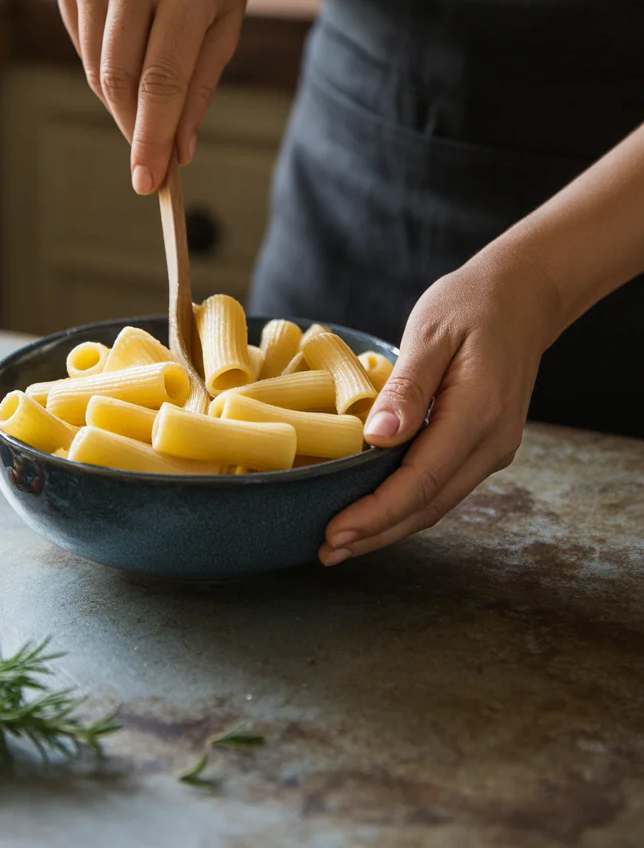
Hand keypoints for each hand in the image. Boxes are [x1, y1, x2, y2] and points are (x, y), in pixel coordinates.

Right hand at [55, 0, 248, 193]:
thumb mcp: (226, 25)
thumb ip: (199, 88)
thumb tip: (177, 150)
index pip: (162, 78)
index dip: (152, 136)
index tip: (147, 181)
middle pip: (121, 79)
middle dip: (135, 129)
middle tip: (150, 160)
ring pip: (97, 70)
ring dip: (122, 103)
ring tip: (150, 95)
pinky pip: (84, 50)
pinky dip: (105, 70)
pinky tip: (130, 47)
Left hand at [319, 248, 561, 564]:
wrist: (523, 297)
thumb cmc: (470, 305)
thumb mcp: (431, 333)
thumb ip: (407, 387)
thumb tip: (376, 437)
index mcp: (478, 414)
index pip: (421, 480)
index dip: (376, 513)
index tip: (334, 532)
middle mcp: (492, 442)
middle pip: (428, 505)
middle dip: (376, 534)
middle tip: (325, 551)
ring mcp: (492, 448)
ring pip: (436, 503)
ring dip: (390, 527)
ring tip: (341, 542)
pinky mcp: (484, 446)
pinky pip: (442, 486)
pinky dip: (406, 505)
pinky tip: (374, 511)